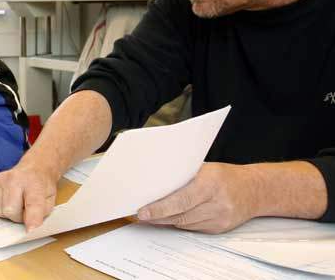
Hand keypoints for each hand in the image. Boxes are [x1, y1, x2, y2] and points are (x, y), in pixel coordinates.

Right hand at [0, 163, 56, 229]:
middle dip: (17, 216)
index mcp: (34, 184)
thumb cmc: (42, 187)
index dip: (32, 219)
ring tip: (15, 203)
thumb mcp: (49, 202)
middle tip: (24, 209)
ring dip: (7, 213)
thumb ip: (40, 216)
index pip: (33, 204)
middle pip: (10, 211)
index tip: (30, 230)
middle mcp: (13, 179)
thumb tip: (30, 229)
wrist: (34, 169)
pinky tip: (7, 200)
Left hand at [137, 162, 259, 232]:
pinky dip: (180, 223)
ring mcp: (220, 218)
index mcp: (211, 184)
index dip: (159, 208)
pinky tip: (170, 218)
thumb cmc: (226, 176)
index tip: (143, 212)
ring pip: (185, 224)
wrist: (256, 190)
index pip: (180, 200)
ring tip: (150, 216)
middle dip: (157, 216)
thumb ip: (184, 177)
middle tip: (140, 215)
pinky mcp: (220, 228)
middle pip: (181, 215)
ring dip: (166, 221)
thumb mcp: (205, 169)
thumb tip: (155, 183)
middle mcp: (217, 203)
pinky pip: (193, 228)